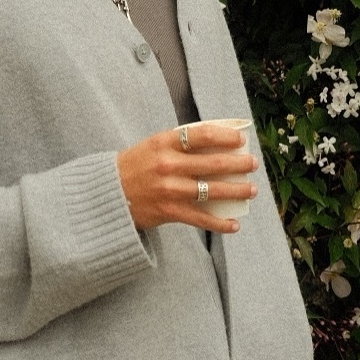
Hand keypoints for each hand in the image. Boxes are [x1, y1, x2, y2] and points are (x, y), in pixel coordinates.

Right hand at [116, 124, 258, 232]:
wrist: (107, 195)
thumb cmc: (135, 167)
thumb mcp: (153, 146)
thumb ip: (180, 143)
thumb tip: (216, 142)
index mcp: (165, 143)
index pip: (203, 135)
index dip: (226, 137)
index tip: (241, 140)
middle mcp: (168, 165)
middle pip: (214, 163)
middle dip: (239, 164)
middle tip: (252, 164)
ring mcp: (170, 189)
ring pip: (212, 190)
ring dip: (237, 191)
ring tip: (251, 190)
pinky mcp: (169, 211)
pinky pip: (201, 218)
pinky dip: (220, 224)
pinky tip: (234, 225)